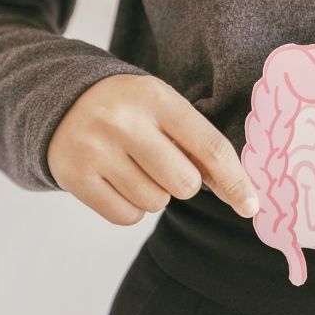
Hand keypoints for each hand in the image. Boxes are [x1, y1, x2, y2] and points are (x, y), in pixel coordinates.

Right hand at [48, 74, 259, 224]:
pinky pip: (127, 216)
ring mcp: (96, 150)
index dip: (236, 181)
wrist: (63, 101)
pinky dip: (132, 207)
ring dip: (155, 194)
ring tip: (136, 167)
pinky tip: (119, 181)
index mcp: (156, 98)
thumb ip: (199, 145)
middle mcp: (124, 122)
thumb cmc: (130, 110)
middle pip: (185, 184)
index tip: (251, 206)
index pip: (209, 147)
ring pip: (156, 203)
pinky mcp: (74, 176)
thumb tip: (240, 195)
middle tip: (164, 163)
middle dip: (184, 182)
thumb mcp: (164, 108)